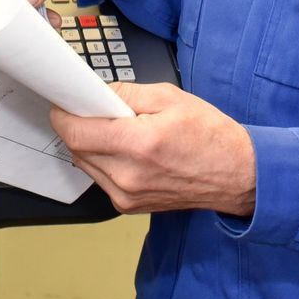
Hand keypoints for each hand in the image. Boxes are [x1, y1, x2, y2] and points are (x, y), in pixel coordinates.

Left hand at [50, 81, 255, 216]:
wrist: (236, 174)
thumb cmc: (210, 135)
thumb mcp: (169, 97)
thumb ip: (126, 93)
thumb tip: (97, 92)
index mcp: (138, 144)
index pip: (76, 132)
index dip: (63, 114)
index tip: (64, 102)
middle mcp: (128, 176)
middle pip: (76, 148)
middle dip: (77, 125)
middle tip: (94, 109)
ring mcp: (127, 196)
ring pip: (85, 164)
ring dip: (89, 144)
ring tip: (116, 130)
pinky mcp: (128, 206)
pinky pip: (100, 178)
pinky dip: (102, 160)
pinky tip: (123, 149)